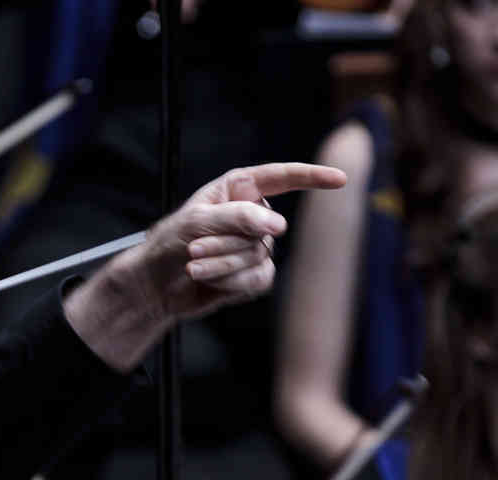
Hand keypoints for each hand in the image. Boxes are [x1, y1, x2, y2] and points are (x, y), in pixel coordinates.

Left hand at [65, 161, 347, 370]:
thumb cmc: (171, 242)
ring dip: (222, 263)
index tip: (340, 179)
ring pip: (258, 254)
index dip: (312, 177)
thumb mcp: (197, 221)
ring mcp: (257, 247)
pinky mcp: (255, 275)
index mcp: (240, 188)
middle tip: (194, 248)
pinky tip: (207, 280)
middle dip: (227, 241)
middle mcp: (253, 214)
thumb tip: (280, 225)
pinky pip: (257, 278)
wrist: (157, 284)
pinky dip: (229, 281)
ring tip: (194, 264)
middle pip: (264, 226)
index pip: (284, 178)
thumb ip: (238, 217)